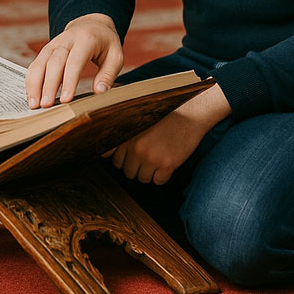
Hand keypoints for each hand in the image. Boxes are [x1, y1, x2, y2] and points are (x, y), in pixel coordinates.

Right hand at [26, 14, 123, 107]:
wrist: (92, 24)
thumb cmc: (105, 43)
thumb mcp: (115, 56)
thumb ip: (108, 74)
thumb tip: (99, 92)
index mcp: (86, 39)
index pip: (75, 61)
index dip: (69, 81)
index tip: (66, 100)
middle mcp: (67, 39)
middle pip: (54, 61)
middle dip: (49, 84)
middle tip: (46, 105)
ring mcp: (54, 43)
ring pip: (40, 62)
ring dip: (35, 83)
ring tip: (34, 104)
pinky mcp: (47, 50)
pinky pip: (36, 63)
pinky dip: (31, 79)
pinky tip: (31, 95)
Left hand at [109, 83, 230, 183]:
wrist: (190, 113)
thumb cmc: (166, 115)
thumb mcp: (140, 121)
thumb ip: (122, 136)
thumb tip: (103, 155)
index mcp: (129, 135)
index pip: (115, 160)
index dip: (124, 160)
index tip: (133, 155)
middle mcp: (137, 147)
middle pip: (128, 172)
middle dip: (137, 167)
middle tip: (149, 155)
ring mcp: (151, 157)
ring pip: (142, 179)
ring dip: (150, 172)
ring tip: (158, 157)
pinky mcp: (167, 164)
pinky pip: (158, 181)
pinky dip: (162, 175)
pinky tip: (167, 161)